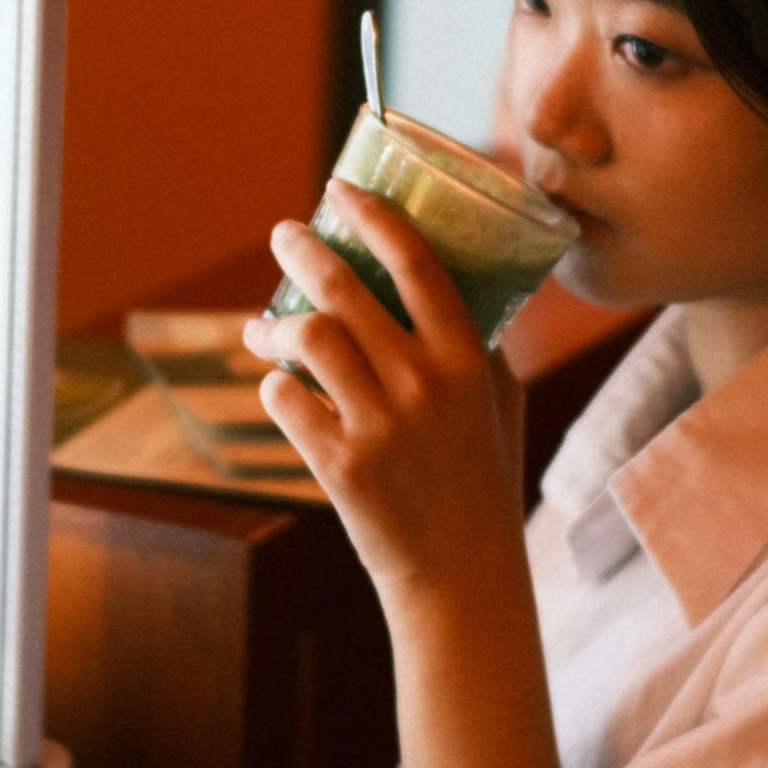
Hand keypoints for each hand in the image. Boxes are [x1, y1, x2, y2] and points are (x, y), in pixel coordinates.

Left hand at [242, 183, 526, 605]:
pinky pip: (284, 399)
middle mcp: (424, 385)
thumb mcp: (502, 406)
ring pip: (307, 338)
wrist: (462, 577)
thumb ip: (485, 347)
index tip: (341, 190)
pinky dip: (274, 385)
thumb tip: (462, 289)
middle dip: (304, 251)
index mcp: (469, 362)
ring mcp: (379, 426)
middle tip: (287, 235)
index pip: (417, 264)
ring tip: (265, 324)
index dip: (374, 216)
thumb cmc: (482, 483)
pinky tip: (278, 386)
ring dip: (275, 323)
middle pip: (345, 290)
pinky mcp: (340, 466)